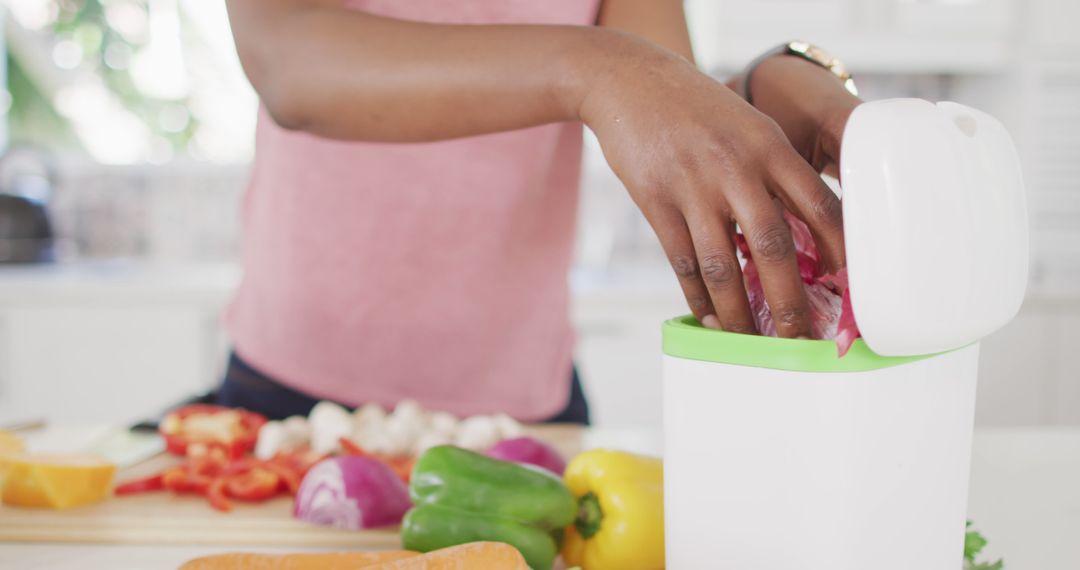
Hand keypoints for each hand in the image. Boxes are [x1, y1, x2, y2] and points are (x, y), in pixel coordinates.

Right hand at [578, 35, 844, 336]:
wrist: (632, 82)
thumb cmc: (699, 109)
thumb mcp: (750, 127)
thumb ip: (775, 174)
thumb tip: (803, 238)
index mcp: (770, 147)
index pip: (820, 206)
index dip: (840, 252)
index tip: (851, 289)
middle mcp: (736, 167)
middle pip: (773, 247)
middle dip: (790, 302)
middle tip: (802, 338)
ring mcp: (693, 186)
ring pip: (722, 265)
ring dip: (739, 312)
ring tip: (751, 340)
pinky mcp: (656, 201)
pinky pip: (682, 262)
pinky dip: (697, 296)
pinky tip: (709, 317)